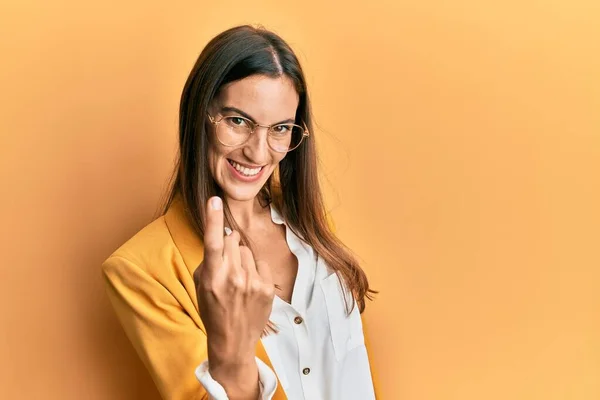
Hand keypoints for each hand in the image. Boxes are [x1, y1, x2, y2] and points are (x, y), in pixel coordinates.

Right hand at [193, 196, 274, 396]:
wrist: (232, 340)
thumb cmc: (213, 309)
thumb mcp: (202, 286)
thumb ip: (211, 259)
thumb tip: (228, 236)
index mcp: (213, 277)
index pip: (212, 243)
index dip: (213, 219)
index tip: (215, 199)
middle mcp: (233, 278)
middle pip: (233, 241)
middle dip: (229, 247)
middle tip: (226, 267)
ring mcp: (252, 283)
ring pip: (246, 251)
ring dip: (242, 260)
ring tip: (238, 281)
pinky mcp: (267, 288)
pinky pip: (260, 263)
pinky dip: (255, 270)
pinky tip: (250, 287)